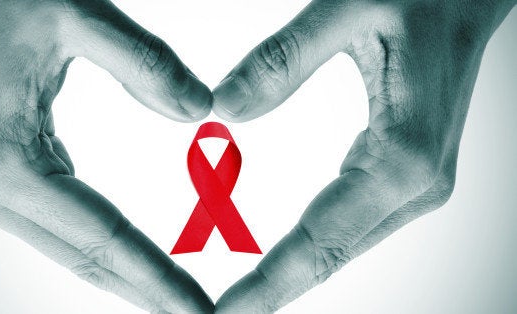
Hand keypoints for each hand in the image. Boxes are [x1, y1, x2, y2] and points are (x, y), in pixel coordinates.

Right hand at [0, 0, 212, 311]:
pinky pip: (72, 233)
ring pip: (79, 253)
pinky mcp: (13, 187)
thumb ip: (144, 61)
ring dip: (132, 281)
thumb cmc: (6, 5)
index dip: (155, 279)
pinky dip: (113, 255)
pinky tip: (146, 271)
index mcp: (7, 162)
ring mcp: (0, 195)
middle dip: (148, 294)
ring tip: (183, 307)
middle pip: (88, 259)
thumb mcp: (79, 15)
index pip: (100, 236)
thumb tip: (202, 110)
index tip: (200, 313)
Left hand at [213, 0, 514, 311]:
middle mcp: (415, 184)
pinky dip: (310, 249)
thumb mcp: (350, 7)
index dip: (269, 284)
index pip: (321, 238)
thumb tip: (223, 110)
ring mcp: (414, 185)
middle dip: (272, 292)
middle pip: (331, 256)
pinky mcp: (404, 176)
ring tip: (238, 304)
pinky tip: (279, 262)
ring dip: (289, 277)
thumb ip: (284, 58)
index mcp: (403, 154)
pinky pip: (349, 225)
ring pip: (341, 247)